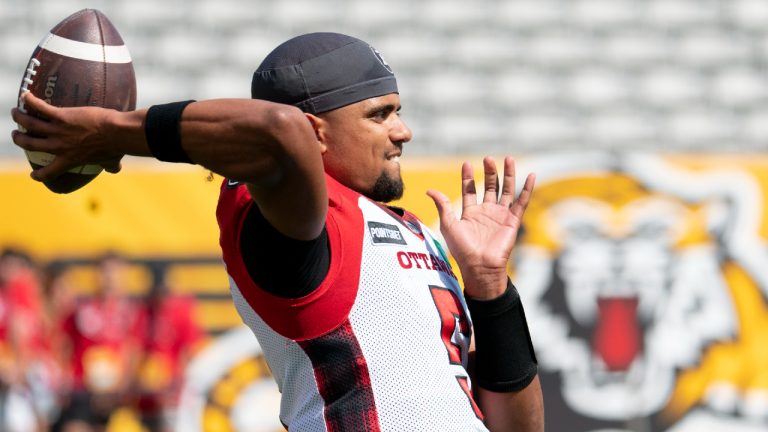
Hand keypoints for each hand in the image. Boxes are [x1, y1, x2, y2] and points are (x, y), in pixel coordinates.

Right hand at [11, 92, 124, 180]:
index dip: (39, 175)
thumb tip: (115, 169)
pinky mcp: (62, 116)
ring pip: (30, 124)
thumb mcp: (111, 160)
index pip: (50, 172)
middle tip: (17, 135)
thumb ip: (110, 166)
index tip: (33, 175)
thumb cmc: (116, 147)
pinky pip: (40, 107)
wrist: (117, 133)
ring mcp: (59, 131)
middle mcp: (60, 147)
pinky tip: (26, 96)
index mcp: (70, 160)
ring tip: (15, 113)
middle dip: (20, 140)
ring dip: (20, 118)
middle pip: (31, 145)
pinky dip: (31, 101)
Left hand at [427, 156, 534, 299]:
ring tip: (507, 159)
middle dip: (489, 172)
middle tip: (487, 158)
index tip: (466, 163)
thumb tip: (429, 190)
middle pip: (489, 187)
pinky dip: (527, 189)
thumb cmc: (462, 249)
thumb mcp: (448, 224)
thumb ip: (442, 205)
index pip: (470, 190)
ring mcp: (500, 215)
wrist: (479, 266)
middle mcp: (486, 212)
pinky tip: (531, 175)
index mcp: (471, 213)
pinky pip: (522, 202)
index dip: (468, 177)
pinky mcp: (513, 221)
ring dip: (508, 175)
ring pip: (506, 190)